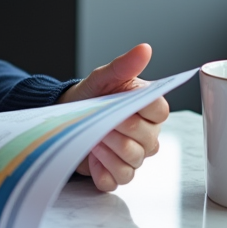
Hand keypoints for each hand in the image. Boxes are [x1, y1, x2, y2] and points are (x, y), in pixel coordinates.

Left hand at [57, 43, 169, 191]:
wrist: (66, 115)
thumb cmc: (90, 96)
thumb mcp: (102, 77)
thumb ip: (123, 66)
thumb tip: (144, 49)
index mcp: (149, 109)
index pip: (159, 111)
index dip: (138, 108)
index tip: (117, 102)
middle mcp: (148, 135)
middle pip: (147, 140)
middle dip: (117, 129)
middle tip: (99, 120)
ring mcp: (135, 156)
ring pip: (133, 160)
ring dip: (108, 148)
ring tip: (93, 136)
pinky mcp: (117, 173)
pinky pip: (118, 178)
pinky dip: (101, 169)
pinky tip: (92, 155)